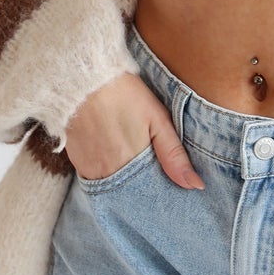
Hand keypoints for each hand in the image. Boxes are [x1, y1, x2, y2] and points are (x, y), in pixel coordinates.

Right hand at [63, 70, 204, 189]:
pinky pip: (96, 180)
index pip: (151, 194)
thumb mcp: (157, 119)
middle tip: (151, 173)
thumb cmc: (125, 95)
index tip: (170, 190)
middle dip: (143, 190)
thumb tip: (195, 185)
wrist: (85, 80)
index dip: (161, 192)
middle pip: (131, 194)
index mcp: (134, 164)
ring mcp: (92, 171)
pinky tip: (114, 157)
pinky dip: (107, 174)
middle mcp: (111, 173)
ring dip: (125, 183)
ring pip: (114, 188)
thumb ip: (174, 155)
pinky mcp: (78, 164)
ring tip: (132, 163)